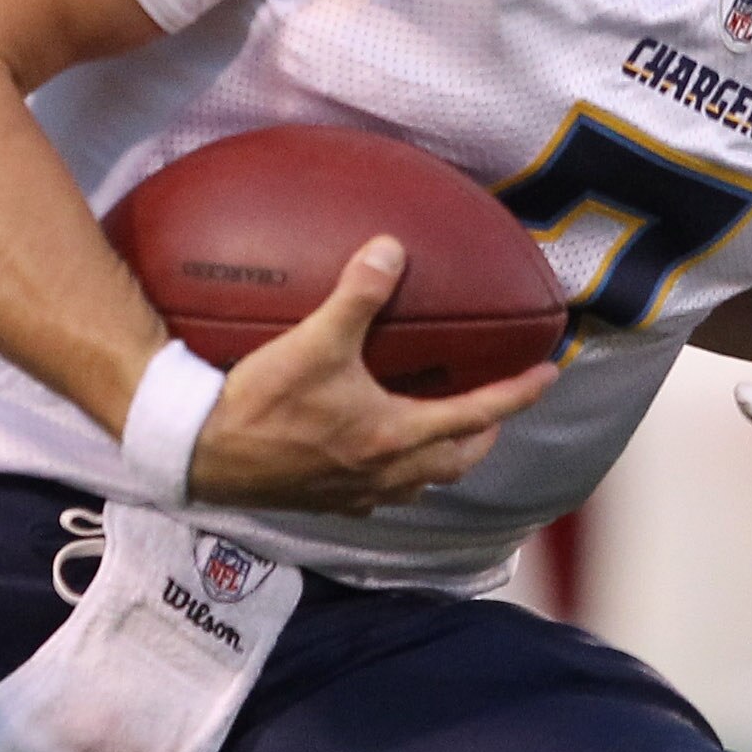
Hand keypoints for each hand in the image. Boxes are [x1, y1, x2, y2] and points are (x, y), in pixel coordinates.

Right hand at [185, 237, 556, 514]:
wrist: (203, 454)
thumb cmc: (261, 401)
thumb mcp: (314, 340)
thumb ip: (357, 295)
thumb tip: (391, 249)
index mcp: (394, 435)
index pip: (477, 414)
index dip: (517, 394)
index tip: (548, 376)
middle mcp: (385, 472)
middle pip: (457, 461)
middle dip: (484, 436)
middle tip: (494, 411)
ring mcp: (357, 493)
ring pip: (421, 483)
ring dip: (443, 459)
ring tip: (442, 432)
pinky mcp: (326, 502)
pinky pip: (380, 494)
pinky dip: (396, 474)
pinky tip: (376, 453)